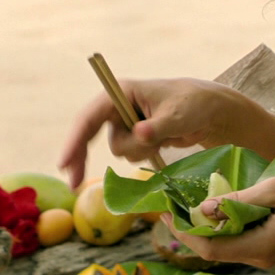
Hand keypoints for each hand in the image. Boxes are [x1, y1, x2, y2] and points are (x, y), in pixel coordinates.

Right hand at [57, 78, 274, 187]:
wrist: (210, 112)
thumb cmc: (195, 104)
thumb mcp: (178, 116)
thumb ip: (158, 127)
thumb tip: (140, 134)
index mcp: (122, 92)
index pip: (90, 116)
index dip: (75, 139)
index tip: (64, 162)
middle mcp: (118, 105)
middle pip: (89, 133)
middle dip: (81, 155)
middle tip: (73, 183)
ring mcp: (124, 121)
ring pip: (118, 149)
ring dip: (138, 151)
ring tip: (162, 138)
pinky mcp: (133, 135)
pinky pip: (129, 153)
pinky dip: (143, 154)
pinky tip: (161, 143)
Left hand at [168, 170, 274, 269]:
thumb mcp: (273, 189)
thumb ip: (237, 200)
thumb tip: (203, 209)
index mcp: (261, 245)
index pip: (212, 248)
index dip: (186, 233)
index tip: (167, 213)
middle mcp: (260, 256)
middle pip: (215, 249)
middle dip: (190, 230)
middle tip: (170, 207)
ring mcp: (264, 253)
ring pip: (224, 245)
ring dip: (203, 228)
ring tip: (184, 206)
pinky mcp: (267, 245)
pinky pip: (236, 240)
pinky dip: (219, 227)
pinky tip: (210, 210)